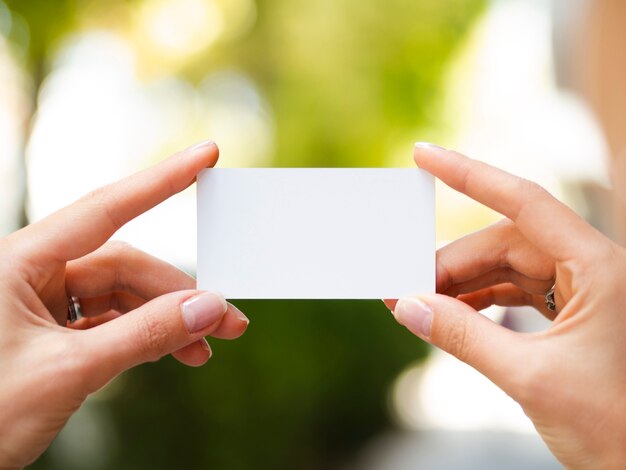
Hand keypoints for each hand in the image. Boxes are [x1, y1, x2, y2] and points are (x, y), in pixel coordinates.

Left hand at [0, 141, 248, 468]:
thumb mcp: (68, 371)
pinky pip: (110, 321)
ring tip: (202, 349)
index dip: (161, 181)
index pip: (105, 209)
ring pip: (122, 296)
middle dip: (178, 294)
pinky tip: (172, 351)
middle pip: (125, 266)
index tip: (205, 156)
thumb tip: (208, 307)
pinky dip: (144, 336)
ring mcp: (43, 303)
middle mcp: (32, 273)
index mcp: (18, 261)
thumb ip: (143, 334)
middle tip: (226, 321)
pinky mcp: (52, 332)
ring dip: (166, 320)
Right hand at [388, 144, 625, 468]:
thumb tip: (409, 307)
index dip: (469, 174)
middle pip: (506, 241)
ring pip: (508, 267)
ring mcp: (584, 289)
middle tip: (408, 289)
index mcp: (599, 268)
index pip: (524, 202)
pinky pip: (517, 290)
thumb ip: (462, 337)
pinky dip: (481, 300)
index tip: (425, 154)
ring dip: (462, 285)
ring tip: (423, 306)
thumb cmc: (617, 428)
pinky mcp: (574, 311)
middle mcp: (593, 268)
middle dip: (452, 264)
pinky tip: (454, 315)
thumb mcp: (530, 379)